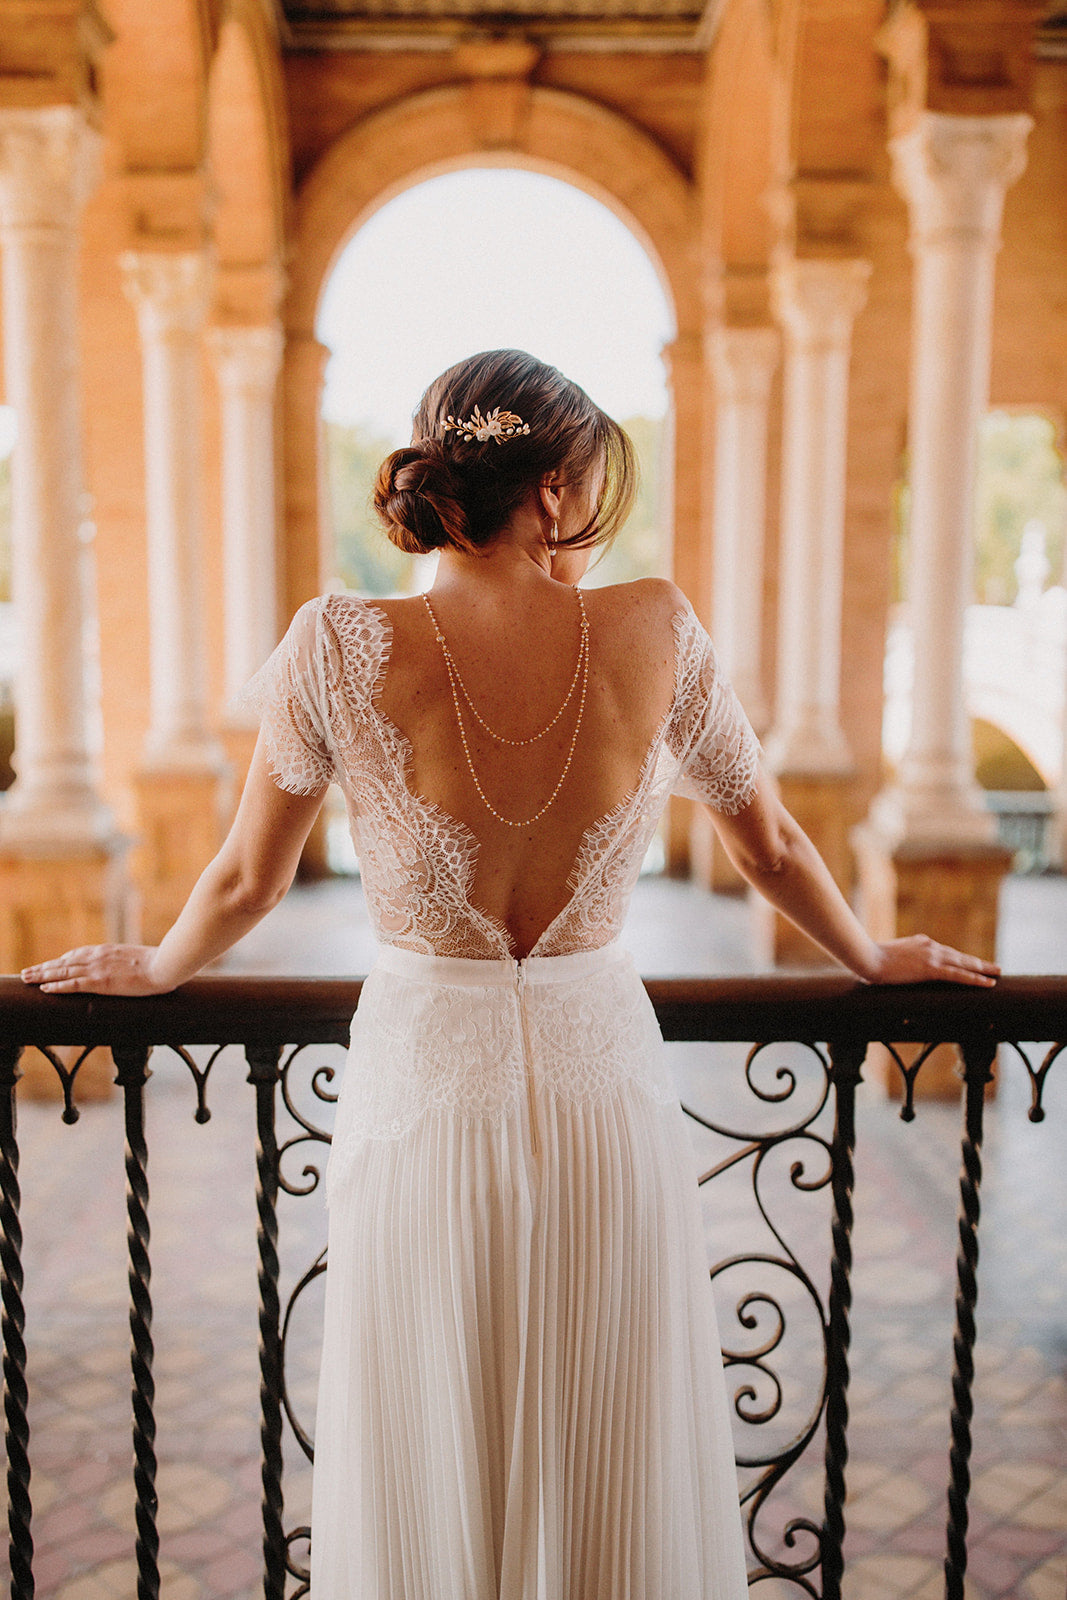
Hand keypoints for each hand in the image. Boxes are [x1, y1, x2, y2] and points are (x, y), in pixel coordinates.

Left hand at [20, 945, 169, 996]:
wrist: (166, 964)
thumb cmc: (160, 962)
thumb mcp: (140, 958)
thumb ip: (129, 961)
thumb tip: (132, 968)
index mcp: (107, 950)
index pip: (77, 954)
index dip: (61, 961)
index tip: (51, 964)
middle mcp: (98, 957)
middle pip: (64, 962)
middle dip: (44, 968)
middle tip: (27, 972)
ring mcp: (98, 969)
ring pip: (63, 972)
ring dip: (42, 976)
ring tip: (27, 979)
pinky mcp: (100, 982)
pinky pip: (73, 984)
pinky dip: (57, 986)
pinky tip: (45, 989)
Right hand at [866, 935, 998, 987]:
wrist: (868, 957)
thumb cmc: (872, 958)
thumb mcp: (889, 955)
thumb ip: (900, 959)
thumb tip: (896, 968)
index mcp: (921, 942)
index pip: (945, 952)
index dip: (959, 959)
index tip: (969, 963)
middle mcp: (930, 946)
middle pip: (959, 955)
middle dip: (978, 962)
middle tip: (994, 967)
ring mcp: (932, 956)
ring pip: (964, 963)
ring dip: (982, 969)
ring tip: (997, 973)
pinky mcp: (931, 969)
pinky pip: (959, 975)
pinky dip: (975, 979)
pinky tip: (987, 983)